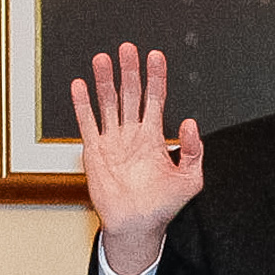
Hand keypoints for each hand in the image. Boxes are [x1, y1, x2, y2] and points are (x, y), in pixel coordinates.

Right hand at [76, 42, 206, 274]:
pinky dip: (82, 104)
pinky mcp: (94, 151)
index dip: (156, 77)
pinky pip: (87, 123)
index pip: (155, 98)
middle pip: (130, 94)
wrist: (137, 226)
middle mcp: (132, 134)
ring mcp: (112, 140)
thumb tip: (190, 123)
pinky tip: (80, 85)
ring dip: (104, 80)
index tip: (155, 56)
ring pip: (108, 103)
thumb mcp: (190, 180)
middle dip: (129, 70)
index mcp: (154, 137)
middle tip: (127, 48)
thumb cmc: (163, 206)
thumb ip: (194, 151)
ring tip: (102, 58)